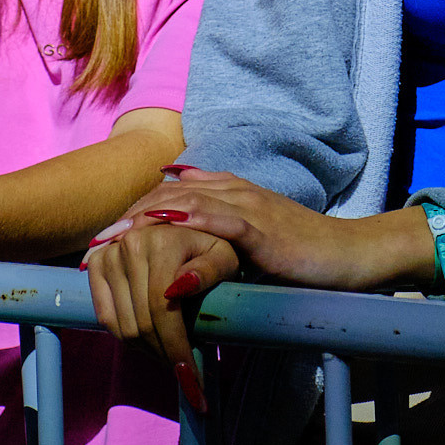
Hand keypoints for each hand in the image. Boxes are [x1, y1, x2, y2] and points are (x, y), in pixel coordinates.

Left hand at [85, 169, 434, 409]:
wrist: (351, 253)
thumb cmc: (303, 251)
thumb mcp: (252, 237)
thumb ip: (219, 232)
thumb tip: (180, 245)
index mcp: (230, 191)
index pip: (169, 192)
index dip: (132, 211)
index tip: (99, 236)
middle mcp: (235, 191)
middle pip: (169, 196)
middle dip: (127, 218)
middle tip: (92, 242)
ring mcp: (250, 208)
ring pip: (189, 206)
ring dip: (146, 223)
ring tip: (113, 242)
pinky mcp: (266, 232)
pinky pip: (224, 228)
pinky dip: (193, 238)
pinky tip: (167, 248)